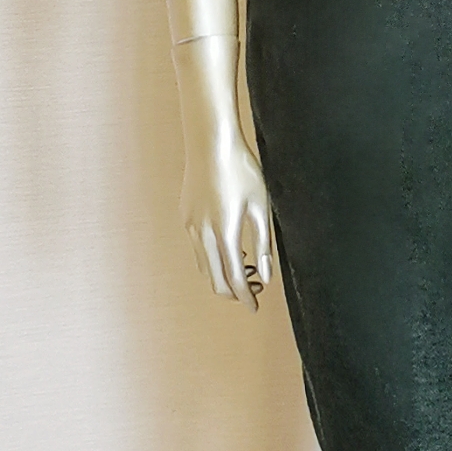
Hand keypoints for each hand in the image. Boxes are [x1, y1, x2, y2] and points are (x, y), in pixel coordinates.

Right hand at [180, 121, 272, 305]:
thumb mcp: (261, 206)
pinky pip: (197, 249)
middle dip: (234, 291)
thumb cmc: (241, 170)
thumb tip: (265, 274)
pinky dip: (213, 259)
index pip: (235, 278)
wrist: (211, 143)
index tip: (255, 307)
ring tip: (247, 265)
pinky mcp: (186, 217)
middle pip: (216, 280)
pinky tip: (230, 247)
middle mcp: (203, 234)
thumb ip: (264, 243)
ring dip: (223, 275)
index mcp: (225, 232)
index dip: (246, 297)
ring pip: (204, 267)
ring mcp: (190, 226)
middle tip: (254, 288)